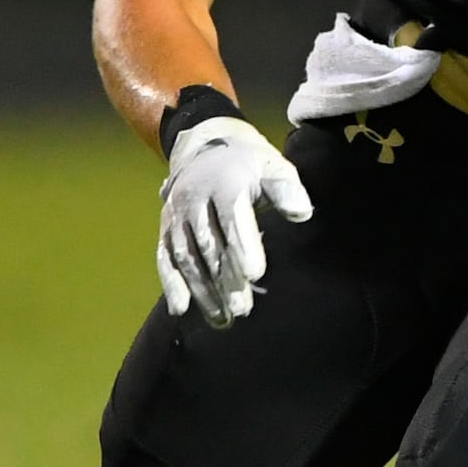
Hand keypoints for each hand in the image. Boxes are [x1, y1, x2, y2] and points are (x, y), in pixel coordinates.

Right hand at [156, 116, 311, 327]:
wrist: (204, 147)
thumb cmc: (248, 164)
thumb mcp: (272, 165)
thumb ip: (286, 188)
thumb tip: (302, 212)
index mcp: (224, 181)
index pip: (232, 215)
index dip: (243, 245)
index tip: (255, 273)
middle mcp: (195, 198)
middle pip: (210, 243)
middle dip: (225, 278)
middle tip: (243, 309)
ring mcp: (176, 216)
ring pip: (188, 256)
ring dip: (203, 290)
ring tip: (223, 319)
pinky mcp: (166, 229)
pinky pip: (165, 258)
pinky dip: (171, 283)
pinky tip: (181, 309)